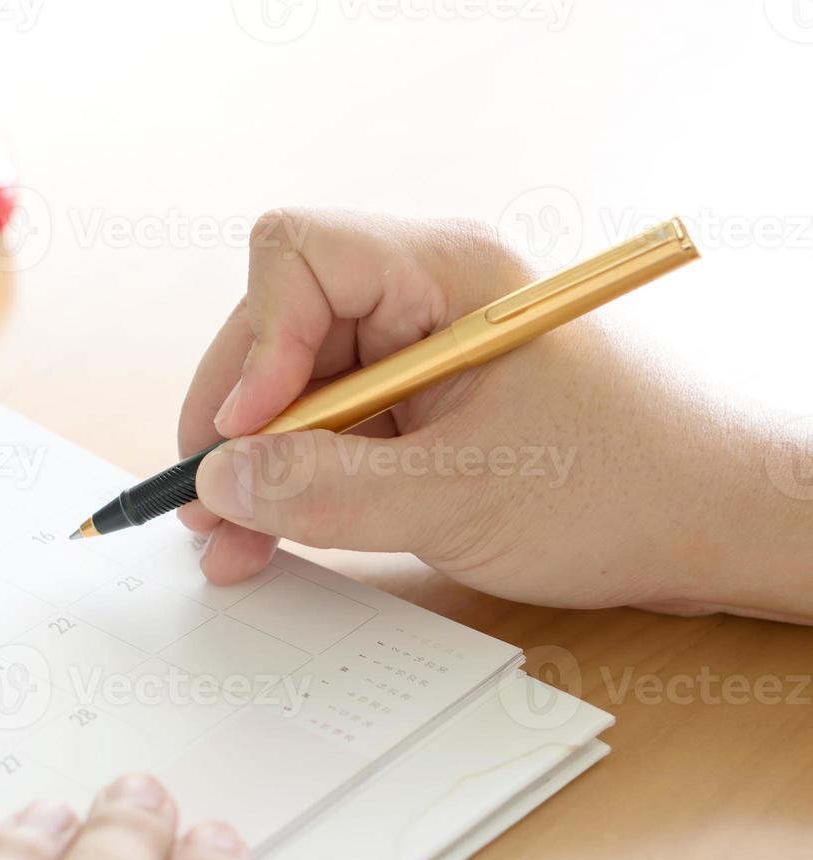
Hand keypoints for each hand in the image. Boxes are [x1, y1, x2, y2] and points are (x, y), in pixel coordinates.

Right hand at [179, 209, 812, 622]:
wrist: (712, 528)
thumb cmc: (626, 489)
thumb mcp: (464, 496)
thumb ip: (330, 490)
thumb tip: (220, 478)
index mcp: (447, 271)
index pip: (299, 255)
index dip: (254, 343)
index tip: (242, 435)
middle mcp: (422, 296)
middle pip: (279, 325)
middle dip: (236, 418)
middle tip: (208, 503)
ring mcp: (415, 352)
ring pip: (292, 386)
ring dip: (254, 463)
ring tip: (230, 542)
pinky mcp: (416, 406)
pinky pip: (327, 428)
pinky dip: (292, 481)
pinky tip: (269, 536)